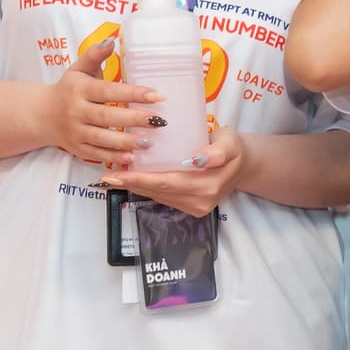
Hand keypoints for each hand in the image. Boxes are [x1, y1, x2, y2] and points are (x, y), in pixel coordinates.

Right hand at [46, 38, 163, 166]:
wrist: (41, 114)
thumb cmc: (69, 89)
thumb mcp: (78, 69)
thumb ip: (94, 55)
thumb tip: (111, 40)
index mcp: (80, 89)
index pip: (109, 91)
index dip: (133, 93)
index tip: (158, 95)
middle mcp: (77, 111)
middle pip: (107, 116)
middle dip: (134, 119)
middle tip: (160, 121)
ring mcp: (76, 132)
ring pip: (102, 138)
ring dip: (126, 141)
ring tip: (150, 142)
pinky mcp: (77, 148)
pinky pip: (97, 154)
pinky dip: (114, 157)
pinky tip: (132, 158)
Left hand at [103, 125, 244, 218]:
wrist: (243, 165)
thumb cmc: (233, 148)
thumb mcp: (230, 142)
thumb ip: (217, 151)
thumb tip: (197, 158)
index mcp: (208, 185)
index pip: (167, 182)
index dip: (140, 179)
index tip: (117, 174)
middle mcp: (200, 201)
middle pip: (159, 191)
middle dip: (132, 183)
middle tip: (107, 175)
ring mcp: (195, 207)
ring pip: (159, 196)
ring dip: (137, 186)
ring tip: (116, 175)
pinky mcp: (190, 208)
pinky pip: (164, 197)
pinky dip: (148, 188)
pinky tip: (135, 179)